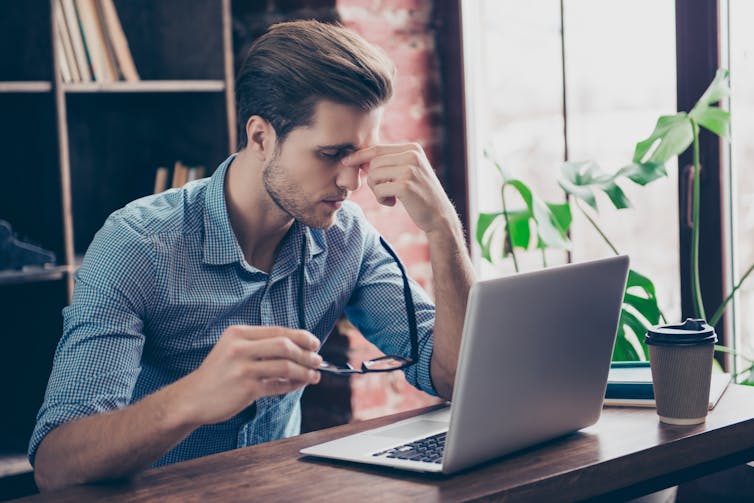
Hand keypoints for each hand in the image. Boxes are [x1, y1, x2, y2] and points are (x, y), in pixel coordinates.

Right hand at [177, 326, 321, 425]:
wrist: (191, 398)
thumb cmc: (218, 374)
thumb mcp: (232, 350)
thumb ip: (260, 346)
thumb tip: (298, 349)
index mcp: (238, 333)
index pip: (278, 330)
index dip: (301, 336)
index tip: (315, 343)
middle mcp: (240, 347)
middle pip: (285, 345)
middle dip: (306, 353)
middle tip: (318, 360)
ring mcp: (242, 368)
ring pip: (285, 366)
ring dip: (304, 371)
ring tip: (314, 375)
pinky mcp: (246, 388)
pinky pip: (278, 385)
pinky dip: (293, 385)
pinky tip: (300, 385)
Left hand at [342, 143, 456, 233]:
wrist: (439, 216)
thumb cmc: (420, 195)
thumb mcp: (408, 172)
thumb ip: (390, 163)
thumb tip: (360, 159)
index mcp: (413, 148)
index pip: (378, 149)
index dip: (360, 155)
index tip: (346, 161)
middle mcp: (412, 155)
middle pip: (374, 163)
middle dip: (373, 179)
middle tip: (384, 192)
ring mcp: (410, 169)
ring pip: (374, 175)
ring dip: (376, 190)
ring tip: (390, 198)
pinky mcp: (405, 185)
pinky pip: (378, 189)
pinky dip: (381, 199)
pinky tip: (393, 204)